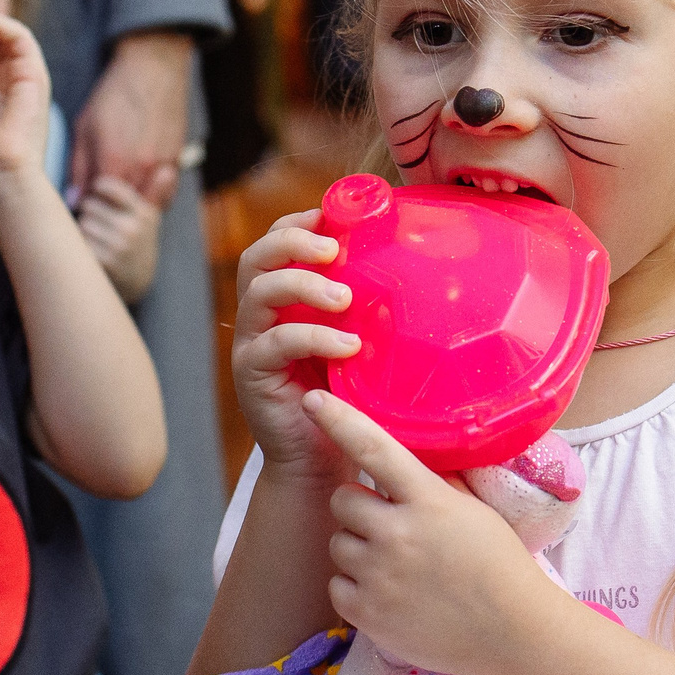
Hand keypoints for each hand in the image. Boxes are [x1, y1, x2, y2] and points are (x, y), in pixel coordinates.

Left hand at [71, 30, 191, 205]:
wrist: (153, 68)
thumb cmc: (113, 95)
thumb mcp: (85, 128)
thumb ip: (79, 168)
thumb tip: (75, 201)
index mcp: (114, 162)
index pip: (95, 206)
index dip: (85, 206)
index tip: (80, 200)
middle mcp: (141, 170)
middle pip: (120, 210)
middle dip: (106, 208)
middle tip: (96, 197)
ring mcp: (163, 168)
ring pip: (144, 207)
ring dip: (129, 205)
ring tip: (116, 193)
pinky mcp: (177, 162)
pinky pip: (164, 196)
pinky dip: (150, 197)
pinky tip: (138, 186)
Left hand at [78, 173, 171, 304]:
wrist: (138, 280)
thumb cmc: (140, 240)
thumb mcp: (150, 218)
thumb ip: (155, 192)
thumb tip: (167, 170)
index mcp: (143, 213)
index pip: (112, 188)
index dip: (99, 187)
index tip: (96, 190)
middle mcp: (132, 229)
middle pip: (90, 205)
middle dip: (89, 211)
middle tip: (96, 219)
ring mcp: (119, 247)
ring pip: (83, 224)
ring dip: (84, 229)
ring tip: (95, 235)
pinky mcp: (105, 263)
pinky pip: (81, 243)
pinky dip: (82, 245)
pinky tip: (91, 249)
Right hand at [231, 210, 363, 475]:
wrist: (324, 459)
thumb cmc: (350, 398)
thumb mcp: (361, 341)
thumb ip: (369, 308)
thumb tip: (421, 264)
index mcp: (283, 299)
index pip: (276, 243)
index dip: (300, 223)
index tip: (333, 216)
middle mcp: (260, 316)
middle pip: (257, 257)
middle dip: (293, 242)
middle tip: (333, 251)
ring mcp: (252, 345)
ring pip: (259, 292)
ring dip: (303, 284)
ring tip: (344, 297)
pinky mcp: (253, 376)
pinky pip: (275, 343)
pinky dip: (314, 337)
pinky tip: (349, 345)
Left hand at [304, 390, 558, 674]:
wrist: (512, 635)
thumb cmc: (499, 567)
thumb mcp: (474, 511)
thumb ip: (436, 483)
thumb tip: (407, 453)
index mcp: (428, 501)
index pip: (374, 449)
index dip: (339, 420)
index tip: (313, 399)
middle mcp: (398, 534)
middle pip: (342, 499)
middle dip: (358, 507)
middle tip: (388, 524)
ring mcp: (379, 576)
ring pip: (337, 543)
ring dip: (357, 548)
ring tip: (394, 564)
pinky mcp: (368, 614)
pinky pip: (337, 585)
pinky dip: (355, 588)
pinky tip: (388, 593)